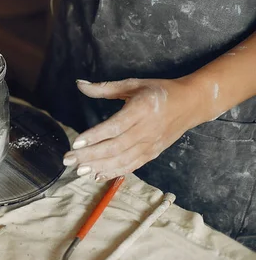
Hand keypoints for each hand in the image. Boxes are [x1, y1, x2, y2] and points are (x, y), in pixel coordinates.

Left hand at [63, 78, 204, 181]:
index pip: (115, 127)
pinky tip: (97, 175)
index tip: (76, 143)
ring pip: (123, 160)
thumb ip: (104, 88)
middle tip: (68, 160)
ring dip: (99, 167)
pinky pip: (132, 166)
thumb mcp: (133, 84)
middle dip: (90, 156)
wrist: (191, 104)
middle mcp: (146, 130)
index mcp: (142, 109)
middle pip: (115, 147)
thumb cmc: (159, 91)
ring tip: (79, 170)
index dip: (95, 137)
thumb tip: (79, 84)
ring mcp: (151, 144)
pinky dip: (114, 172)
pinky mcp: (153, 154)